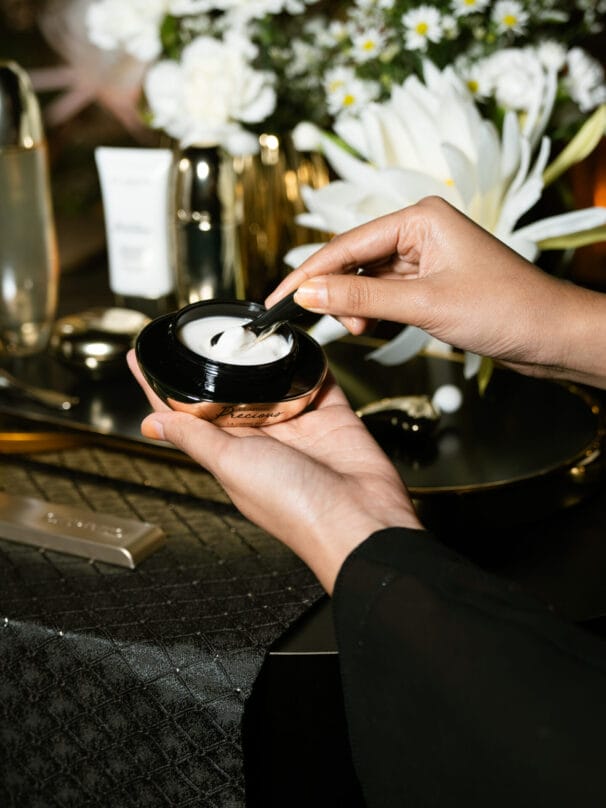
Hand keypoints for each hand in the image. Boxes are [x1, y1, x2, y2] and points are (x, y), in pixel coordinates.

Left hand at [127, 350, 420, 592]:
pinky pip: (316, 379)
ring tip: (242, 325)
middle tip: (194, 330)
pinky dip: (307, 359)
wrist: (360, 520)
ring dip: (259, 357)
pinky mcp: (330, 416)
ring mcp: (296, 426)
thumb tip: (151, 424)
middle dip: (212, 363)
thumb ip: (196, 438)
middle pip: (229, 391)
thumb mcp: (233, 466)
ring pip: (271, 381)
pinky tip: (295, 338)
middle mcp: (261, 438)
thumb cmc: (296, 508)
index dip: (162, 385)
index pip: (186, 412)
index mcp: (231, 452)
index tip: (141, 358)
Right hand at [267, 196, 605, 388]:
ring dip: (356, 306)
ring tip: (362, 328)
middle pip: (353, 260)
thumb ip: (361, 297)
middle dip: (337, 293)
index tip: (278, 299)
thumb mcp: (424, 304)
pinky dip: (373, 312)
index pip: (346, 244)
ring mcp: (424, 258)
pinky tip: (374, 326)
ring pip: (367, 280)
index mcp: (419, 218)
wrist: (551, 335)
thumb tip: (308, 292)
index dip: (308, 273)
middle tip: (334, 322)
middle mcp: (419, 231)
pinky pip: (385, 294)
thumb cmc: (505, 308)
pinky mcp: (430, 283)